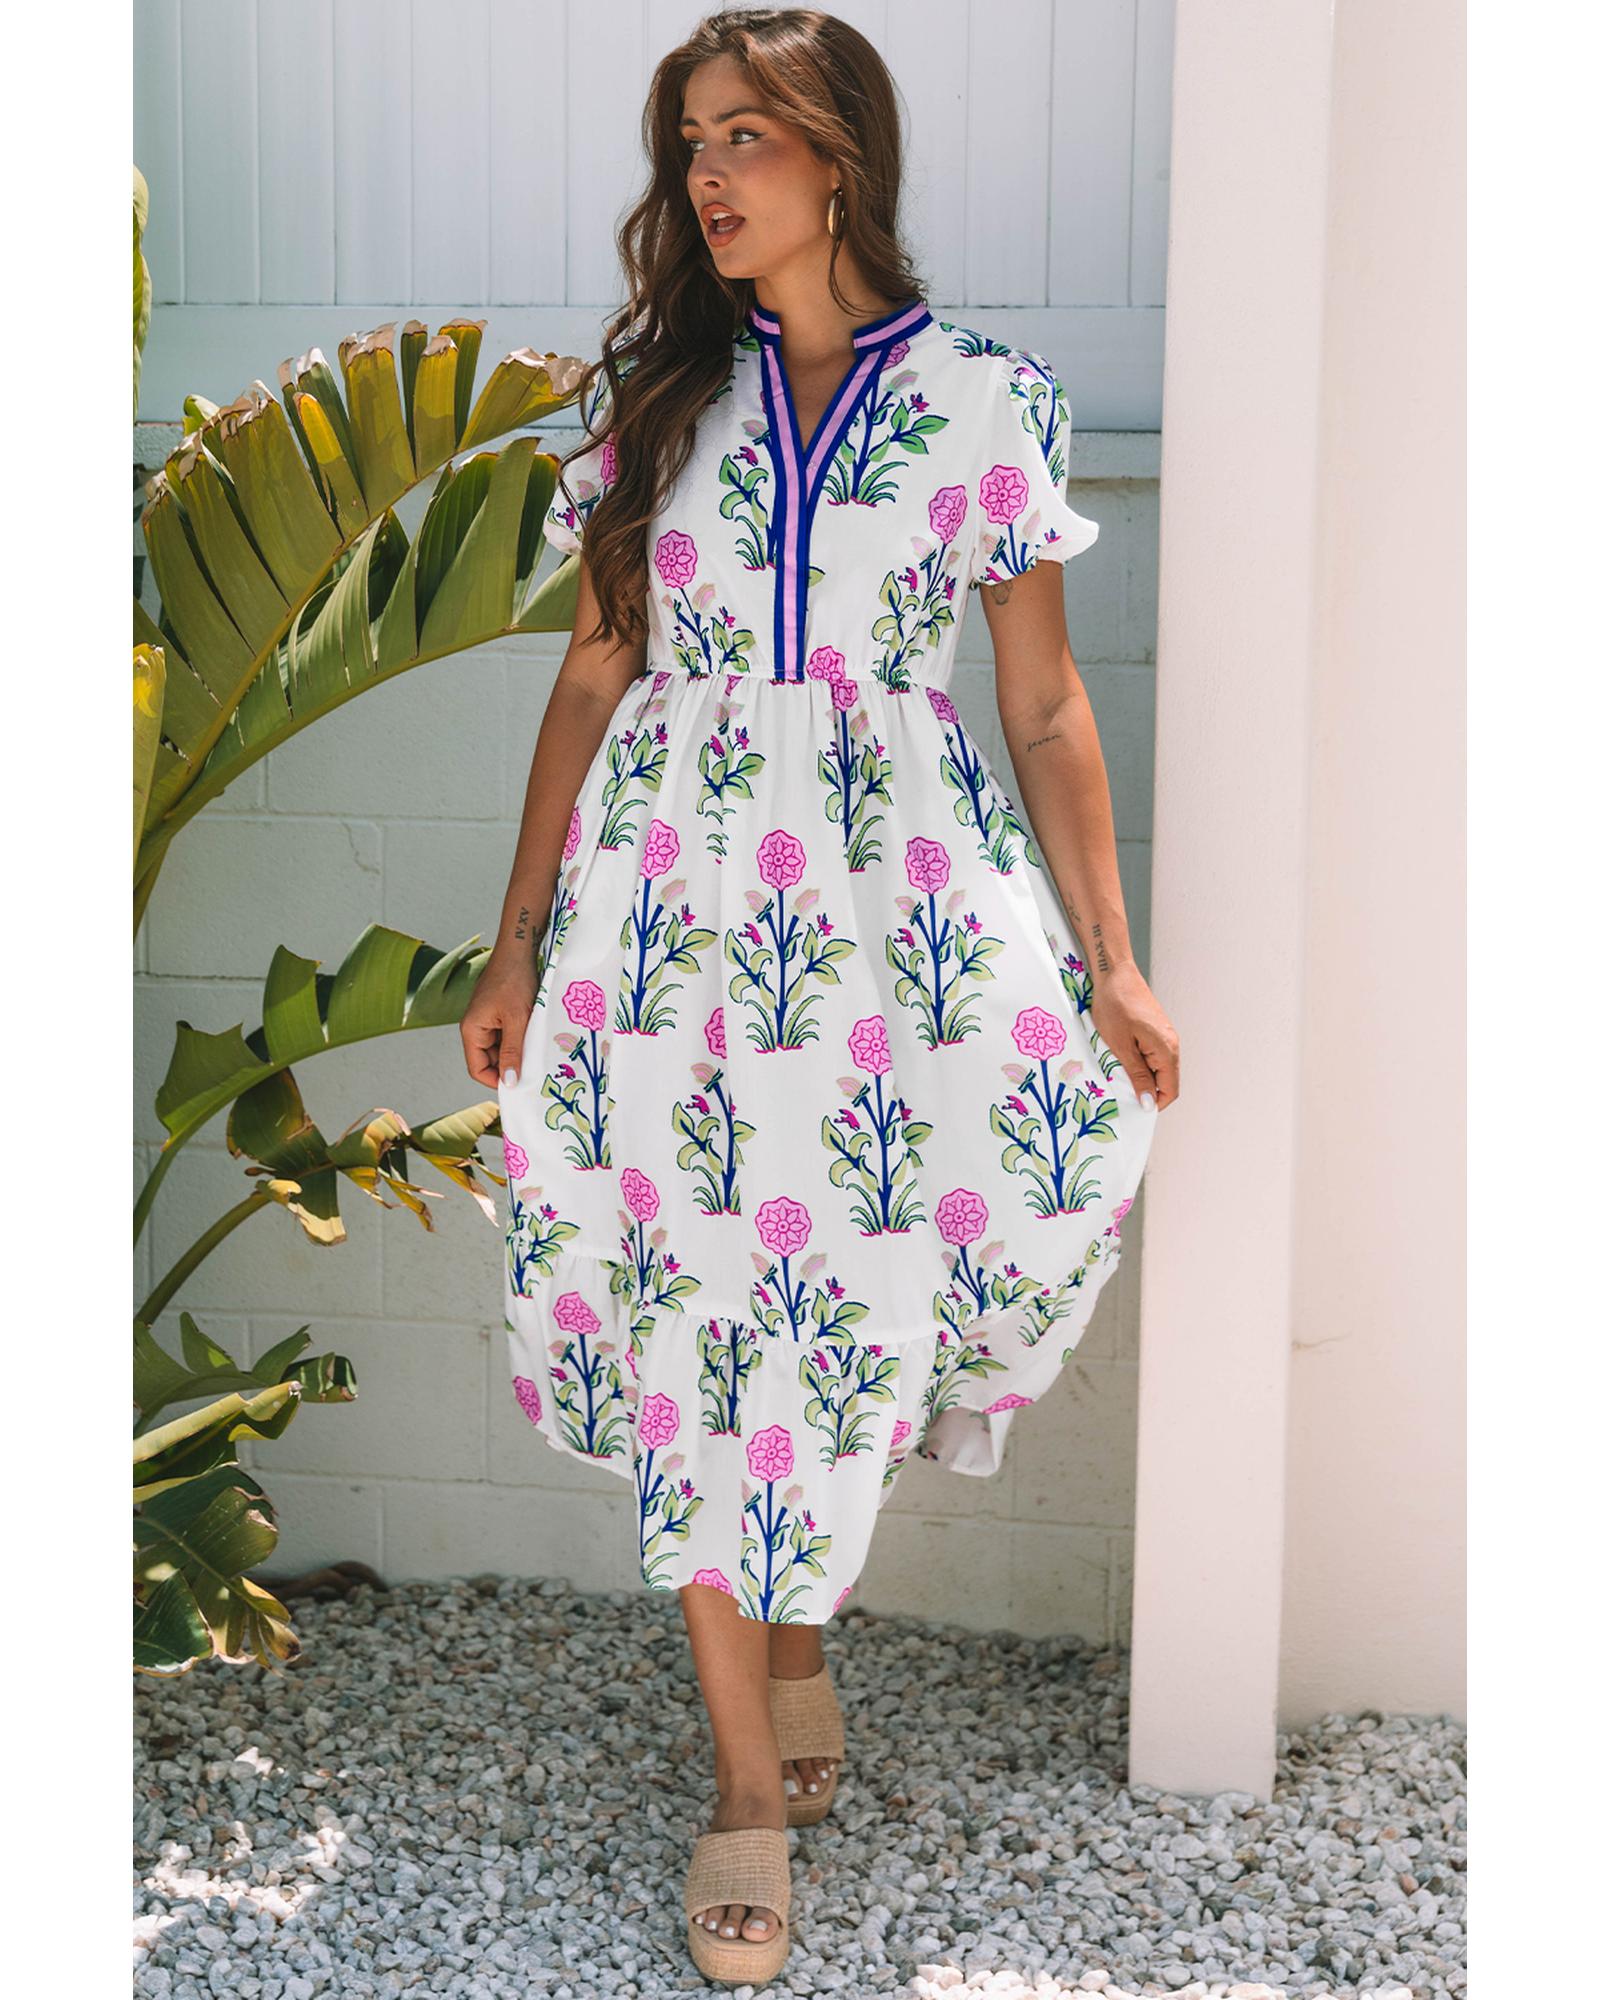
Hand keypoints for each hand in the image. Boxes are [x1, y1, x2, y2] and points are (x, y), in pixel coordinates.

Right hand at [460, 950, 538, 1088]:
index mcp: (471, 1030)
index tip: (519, 1085)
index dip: (496, 1081)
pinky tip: (534, 1038)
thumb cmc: (515, 981)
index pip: (477, 1069)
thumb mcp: (517, 1020)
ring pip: (500, 1048)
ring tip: (536, 1052)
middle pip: (489, 1060)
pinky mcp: (498, 1013)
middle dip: (509, 1066)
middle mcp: (475, 1027)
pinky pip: (506, 1035)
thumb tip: (508, 1082)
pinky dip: (519, 1039)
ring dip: (516, 1052)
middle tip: (534, 1071)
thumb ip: (512, 1052)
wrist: (519, 949)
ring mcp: (486, 1020)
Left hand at [1088, 964, 1178, 1109]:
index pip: (1170, 1090)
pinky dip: (1139, 1062)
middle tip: (1120, 1090)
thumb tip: (1149, 1102)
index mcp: (1166, 1050)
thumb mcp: (1120, 1046)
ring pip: (1158, 1068)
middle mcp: (1172, 1044)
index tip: (1133, 1107)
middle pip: (1166, 1081)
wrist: (1114, 973)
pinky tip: (1121, 1056)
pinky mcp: (1156, 1030)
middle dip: (1146, 1090)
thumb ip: (1137, 1075)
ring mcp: (1165, 1036)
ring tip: (1118, 1071)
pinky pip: (1153, 1055)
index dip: (1154, 1104)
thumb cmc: (1115, 1006)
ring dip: (1141, 1075)